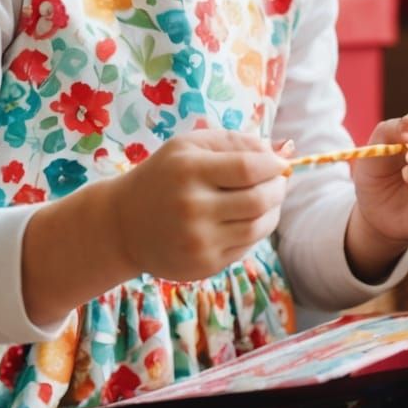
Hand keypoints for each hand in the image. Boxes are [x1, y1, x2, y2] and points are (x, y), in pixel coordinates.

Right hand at [108, 130, 289, 282]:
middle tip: (278, 180)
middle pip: (261, 199)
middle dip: (278, 187)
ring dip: (273, 210)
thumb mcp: (189, 146)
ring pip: (260, 226)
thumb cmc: (164, 176)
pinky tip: (243, 218)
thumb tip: (283, 150)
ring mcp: (199, 240)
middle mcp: (193, 208)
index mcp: (189, 171)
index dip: (274, 164)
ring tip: (266, 198)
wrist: (124, 225)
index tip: (279, 163)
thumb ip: (235, 142)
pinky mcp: (204, 265)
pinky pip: (247, 246)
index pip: (250, 168)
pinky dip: (255, 230)